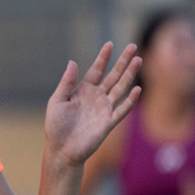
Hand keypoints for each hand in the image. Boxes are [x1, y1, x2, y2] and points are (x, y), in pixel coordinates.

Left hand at [44, 42, 140, 167]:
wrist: (61, 149)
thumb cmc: (56, 125)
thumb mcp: (57, 100)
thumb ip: (66, 82)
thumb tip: (72, 61)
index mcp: (83, 90)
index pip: (96, 70)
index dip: (103, 58)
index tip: (110, 44)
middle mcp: (97, 97)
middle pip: (113, 75)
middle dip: (123, 61)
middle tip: (133, 46)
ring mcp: (105, 108)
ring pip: (121, 88)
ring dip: (130, 75)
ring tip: (138, 60)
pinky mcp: (109, 121)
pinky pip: (122, 109)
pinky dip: (130, 100)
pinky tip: (137, 89)